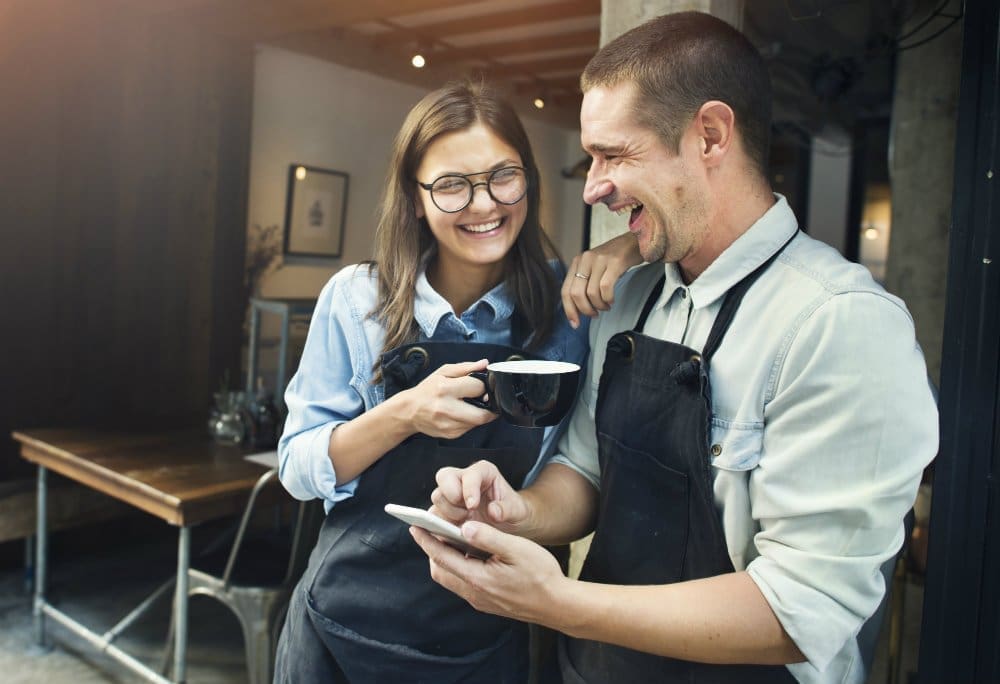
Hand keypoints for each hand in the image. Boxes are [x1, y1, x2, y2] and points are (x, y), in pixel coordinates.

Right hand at [400, 360, 496, 439]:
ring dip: (479, 414)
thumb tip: (484, 364)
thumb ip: (466, 367)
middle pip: (483, 414)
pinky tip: (461, 414)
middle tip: (484, 400)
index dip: (483, 386)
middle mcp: (447, 409)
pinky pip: (470, 428)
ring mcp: (449, 425)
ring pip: (478, 422)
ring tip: (468, 405)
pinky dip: (470, 421)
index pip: (478, 388)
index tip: (481, 386)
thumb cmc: (427, 391)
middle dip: (488, 407)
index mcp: (445, 389)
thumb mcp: (443, 372)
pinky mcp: (451, 434)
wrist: (410, 411)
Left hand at [410, 521, 564, 624]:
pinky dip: (458, 567)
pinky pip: (464, 584)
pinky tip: (469, 554)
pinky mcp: (487, 603)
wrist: (558, 605)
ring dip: (445, 559)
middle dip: (432, 550)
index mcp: (478, 578)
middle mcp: (474, 593)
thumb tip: (463, 527)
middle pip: (441, 571)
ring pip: (451, 579)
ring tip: (448, 539)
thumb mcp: (517, 549)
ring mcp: (480, 601)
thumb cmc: (541, 574)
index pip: (442, 557)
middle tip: (430, 530)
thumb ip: (488, 537)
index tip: (414, 526)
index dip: (427, 541)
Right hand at [430, 460, 529, 533]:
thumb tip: (493, 512)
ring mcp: (452, 495)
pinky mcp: (445, 512)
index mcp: (483, 472)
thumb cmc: (513, 512)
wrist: (509, 524)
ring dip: (447, 514)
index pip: (469, 474)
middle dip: (452, 498)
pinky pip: (433, 515)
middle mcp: (463, 479)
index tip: (473, 506)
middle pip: (444, 478)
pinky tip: (455, 534)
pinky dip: (440, 526)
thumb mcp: (517, 510)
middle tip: (466, 514)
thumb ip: (507, 509)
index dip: (469, 489)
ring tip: (465, 525)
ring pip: (437, 497)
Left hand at [561, 231, 641, 327]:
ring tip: (606, 306)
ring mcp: (599, 260)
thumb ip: (584, 283)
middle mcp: (585, 259)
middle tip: (595, 314)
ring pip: (591, 293)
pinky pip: (606, 287)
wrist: (635, 241)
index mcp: (577, 262)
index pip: (565, 291)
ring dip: (599, 305)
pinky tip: (612, 299)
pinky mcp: (614, 262)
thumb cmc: (615, 259)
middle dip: (585, 310)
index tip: (575, 324)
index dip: (569, 310)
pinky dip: (608, 298)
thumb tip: (579, 308)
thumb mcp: (594, 267)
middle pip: (576, 294)